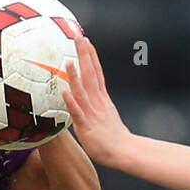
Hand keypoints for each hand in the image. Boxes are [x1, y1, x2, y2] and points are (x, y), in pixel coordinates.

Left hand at [61, 35, 133, 170]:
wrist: (124, 152)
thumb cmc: (113, 138)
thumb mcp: (105, 116)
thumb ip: (96, 106)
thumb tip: (87, 100)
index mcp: (102, 99)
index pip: (96, 73)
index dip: (91, 57)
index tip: (86, 41)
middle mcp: (98, 102)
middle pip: (91, 75)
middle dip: (85, 56)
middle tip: (79, 38)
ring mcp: (92, 113)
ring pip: (83, 91)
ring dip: (76, 75)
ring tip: (68, 60)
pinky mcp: (87, 126)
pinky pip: (77, 112)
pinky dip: (71, 101)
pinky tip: (65, 91)